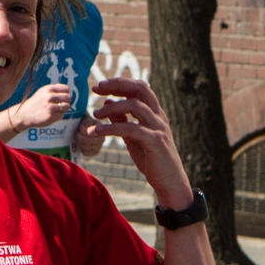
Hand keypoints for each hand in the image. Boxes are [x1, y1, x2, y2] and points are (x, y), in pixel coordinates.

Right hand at [9, 84, 71, 130]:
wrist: (24, 114)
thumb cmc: (36, 103)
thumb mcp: (42, 92)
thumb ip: (54, 90)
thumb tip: (68, 91)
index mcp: (48, 89)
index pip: (66, 89)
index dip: (65, 93)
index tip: (61, 97)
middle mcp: (50, 96)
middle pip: (68, 97)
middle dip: (66, 101)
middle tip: (60, 104)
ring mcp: (50, 107)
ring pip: (67, 106)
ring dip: (63, 109)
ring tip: (56, 110)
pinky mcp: (51, 116)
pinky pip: (62, 115)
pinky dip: (58, 115)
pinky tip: (51, 115)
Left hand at [75, 114, 103, 157]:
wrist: (82, 130)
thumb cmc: (84, 123)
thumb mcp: (85, 120)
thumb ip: (86, 123)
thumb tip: (83, 128)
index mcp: (100, 127)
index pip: (94, 132)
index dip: (85, 132)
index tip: (80, 130)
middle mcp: (102, 137)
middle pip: (91, 141)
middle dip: (81, 138)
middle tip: (77, 134)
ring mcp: (99, 145)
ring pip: (88, 147)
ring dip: (81, 143)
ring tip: (79, 138)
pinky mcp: (95, 152)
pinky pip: (87, 153)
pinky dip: (82, 149)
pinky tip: (81, 144)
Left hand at [86, 78, 191, 207]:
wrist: (170, 182)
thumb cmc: (152, 159)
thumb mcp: (133, 137)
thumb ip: (122, 120)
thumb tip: (108, 102)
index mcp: (154, 114)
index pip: (140, 88)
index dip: (120, 83)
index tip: (100, 86)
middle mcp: (159, 117)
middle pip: (141, 89)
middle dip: (118, 85)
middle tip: (97, 88)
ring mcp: (158, 128)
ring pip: (136, 106)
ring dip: (112, 107)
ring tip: (95, 114)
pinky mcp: (155, 141)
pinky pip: (131, 129)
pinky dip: (112, 128)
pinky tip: (97, 131)